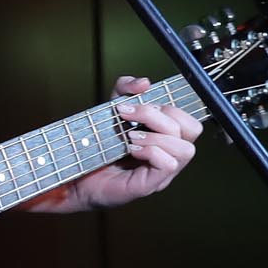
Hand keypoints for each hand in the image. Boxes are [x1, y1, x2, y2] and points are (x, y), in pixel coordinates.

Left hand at [66, 77, 202, 209]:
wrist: (76, 174)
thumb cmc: (97, 146)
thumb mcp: (111, 109)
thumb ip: (125, 89)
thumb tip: (144, 83)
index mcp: (166, 139)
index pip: (189, 120)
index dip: (169, 106)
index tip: (135, 103)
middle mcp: (169, 156)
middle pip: (192, 130)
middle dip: (160, 116)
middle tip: (129, 115)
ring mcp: (161, 173)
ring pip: (185, 149)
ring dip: (156, 136)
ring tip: (130, 136)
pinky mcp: (149, 185)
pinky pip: (169, 165)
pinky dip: (151, 151)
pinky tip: (131, 149)